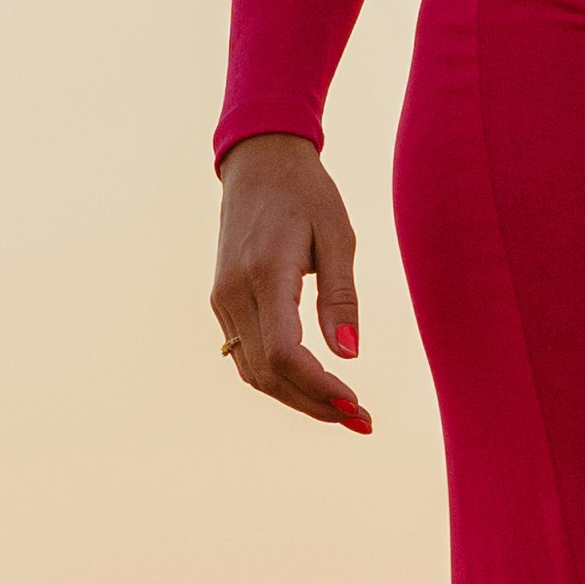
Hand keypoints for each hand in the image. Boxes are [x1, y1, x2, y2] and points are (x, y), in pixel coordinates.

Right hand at [212, 137, 370, 429]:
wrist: (258, 163)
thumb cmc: (307, 194)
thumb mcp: (338, 236)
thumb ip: (341, 296)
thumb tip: (349, 354)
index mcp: (266, 273)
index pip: (285, 353)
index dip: (319, 388)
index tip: (356, 404)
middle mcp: (235, 293)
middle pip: (269, 373)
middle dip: (314, 404)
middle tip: (361, 420)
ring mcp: (223, 300)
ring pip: (254, 372)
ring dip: (297, 398)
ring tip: (343, 410)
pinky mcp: (223, 301)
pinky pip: (247, 355)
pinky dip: (280, 379)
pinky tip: (314, 386)